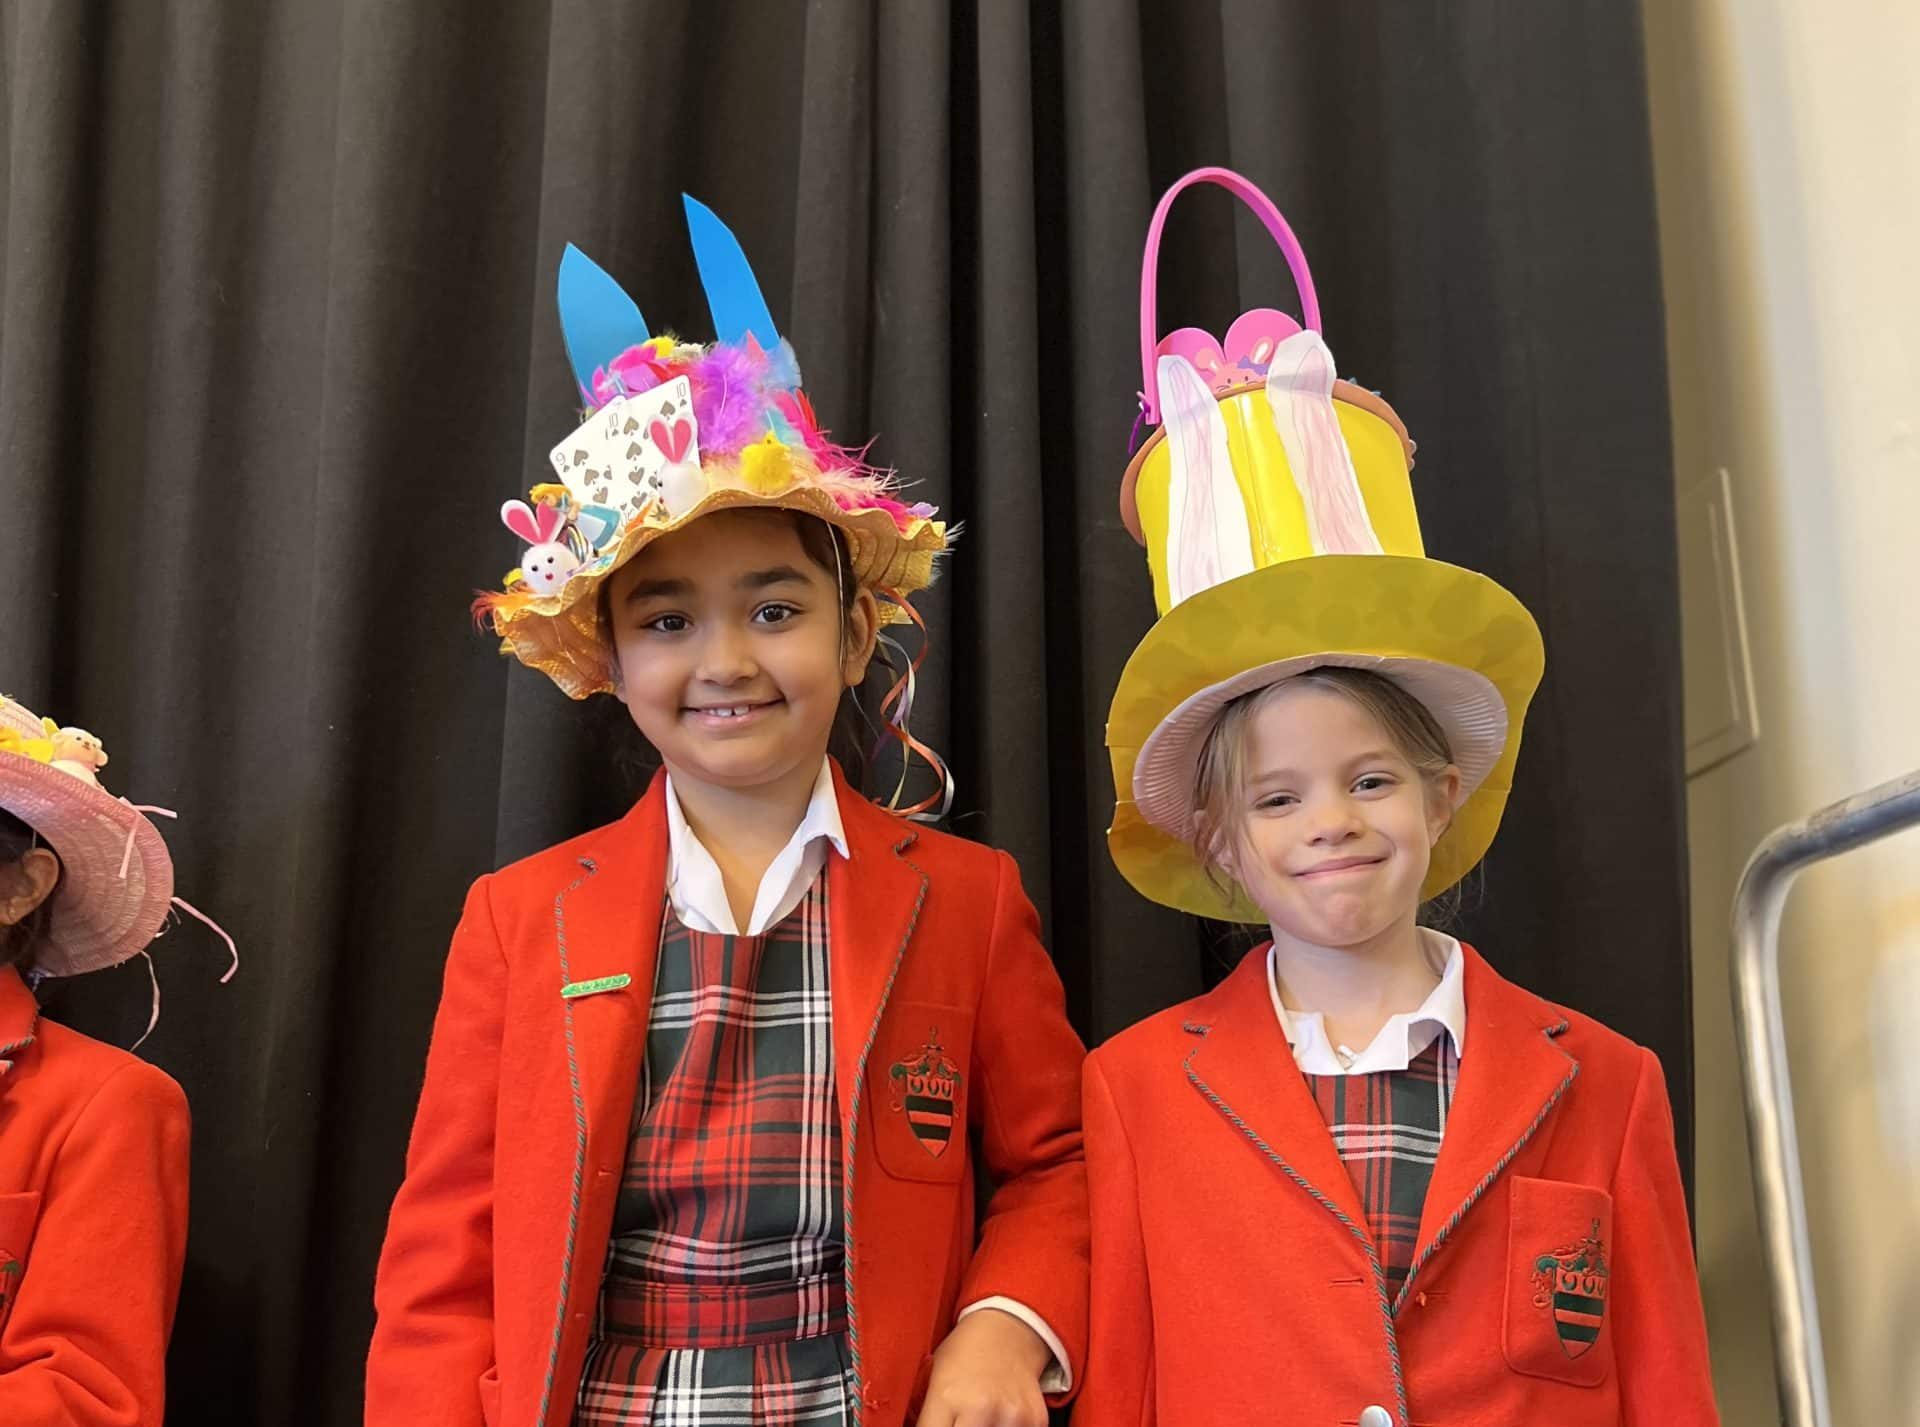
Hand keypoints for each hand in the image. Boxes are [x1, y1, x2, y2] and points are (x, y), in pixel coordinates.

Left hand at [915, 1308, 1052, 1426]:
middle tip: (956, 1423)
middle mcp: (981, 1408)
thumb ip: (927, 1416)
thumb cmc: (965, 1352)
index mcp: (947, 1396)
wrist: (1008, 1330)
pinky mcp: (1035, 1421)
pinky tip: (999, 1417)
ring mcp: (1011, 1416)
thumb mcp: (933, 1377)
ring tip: (977, 1418)